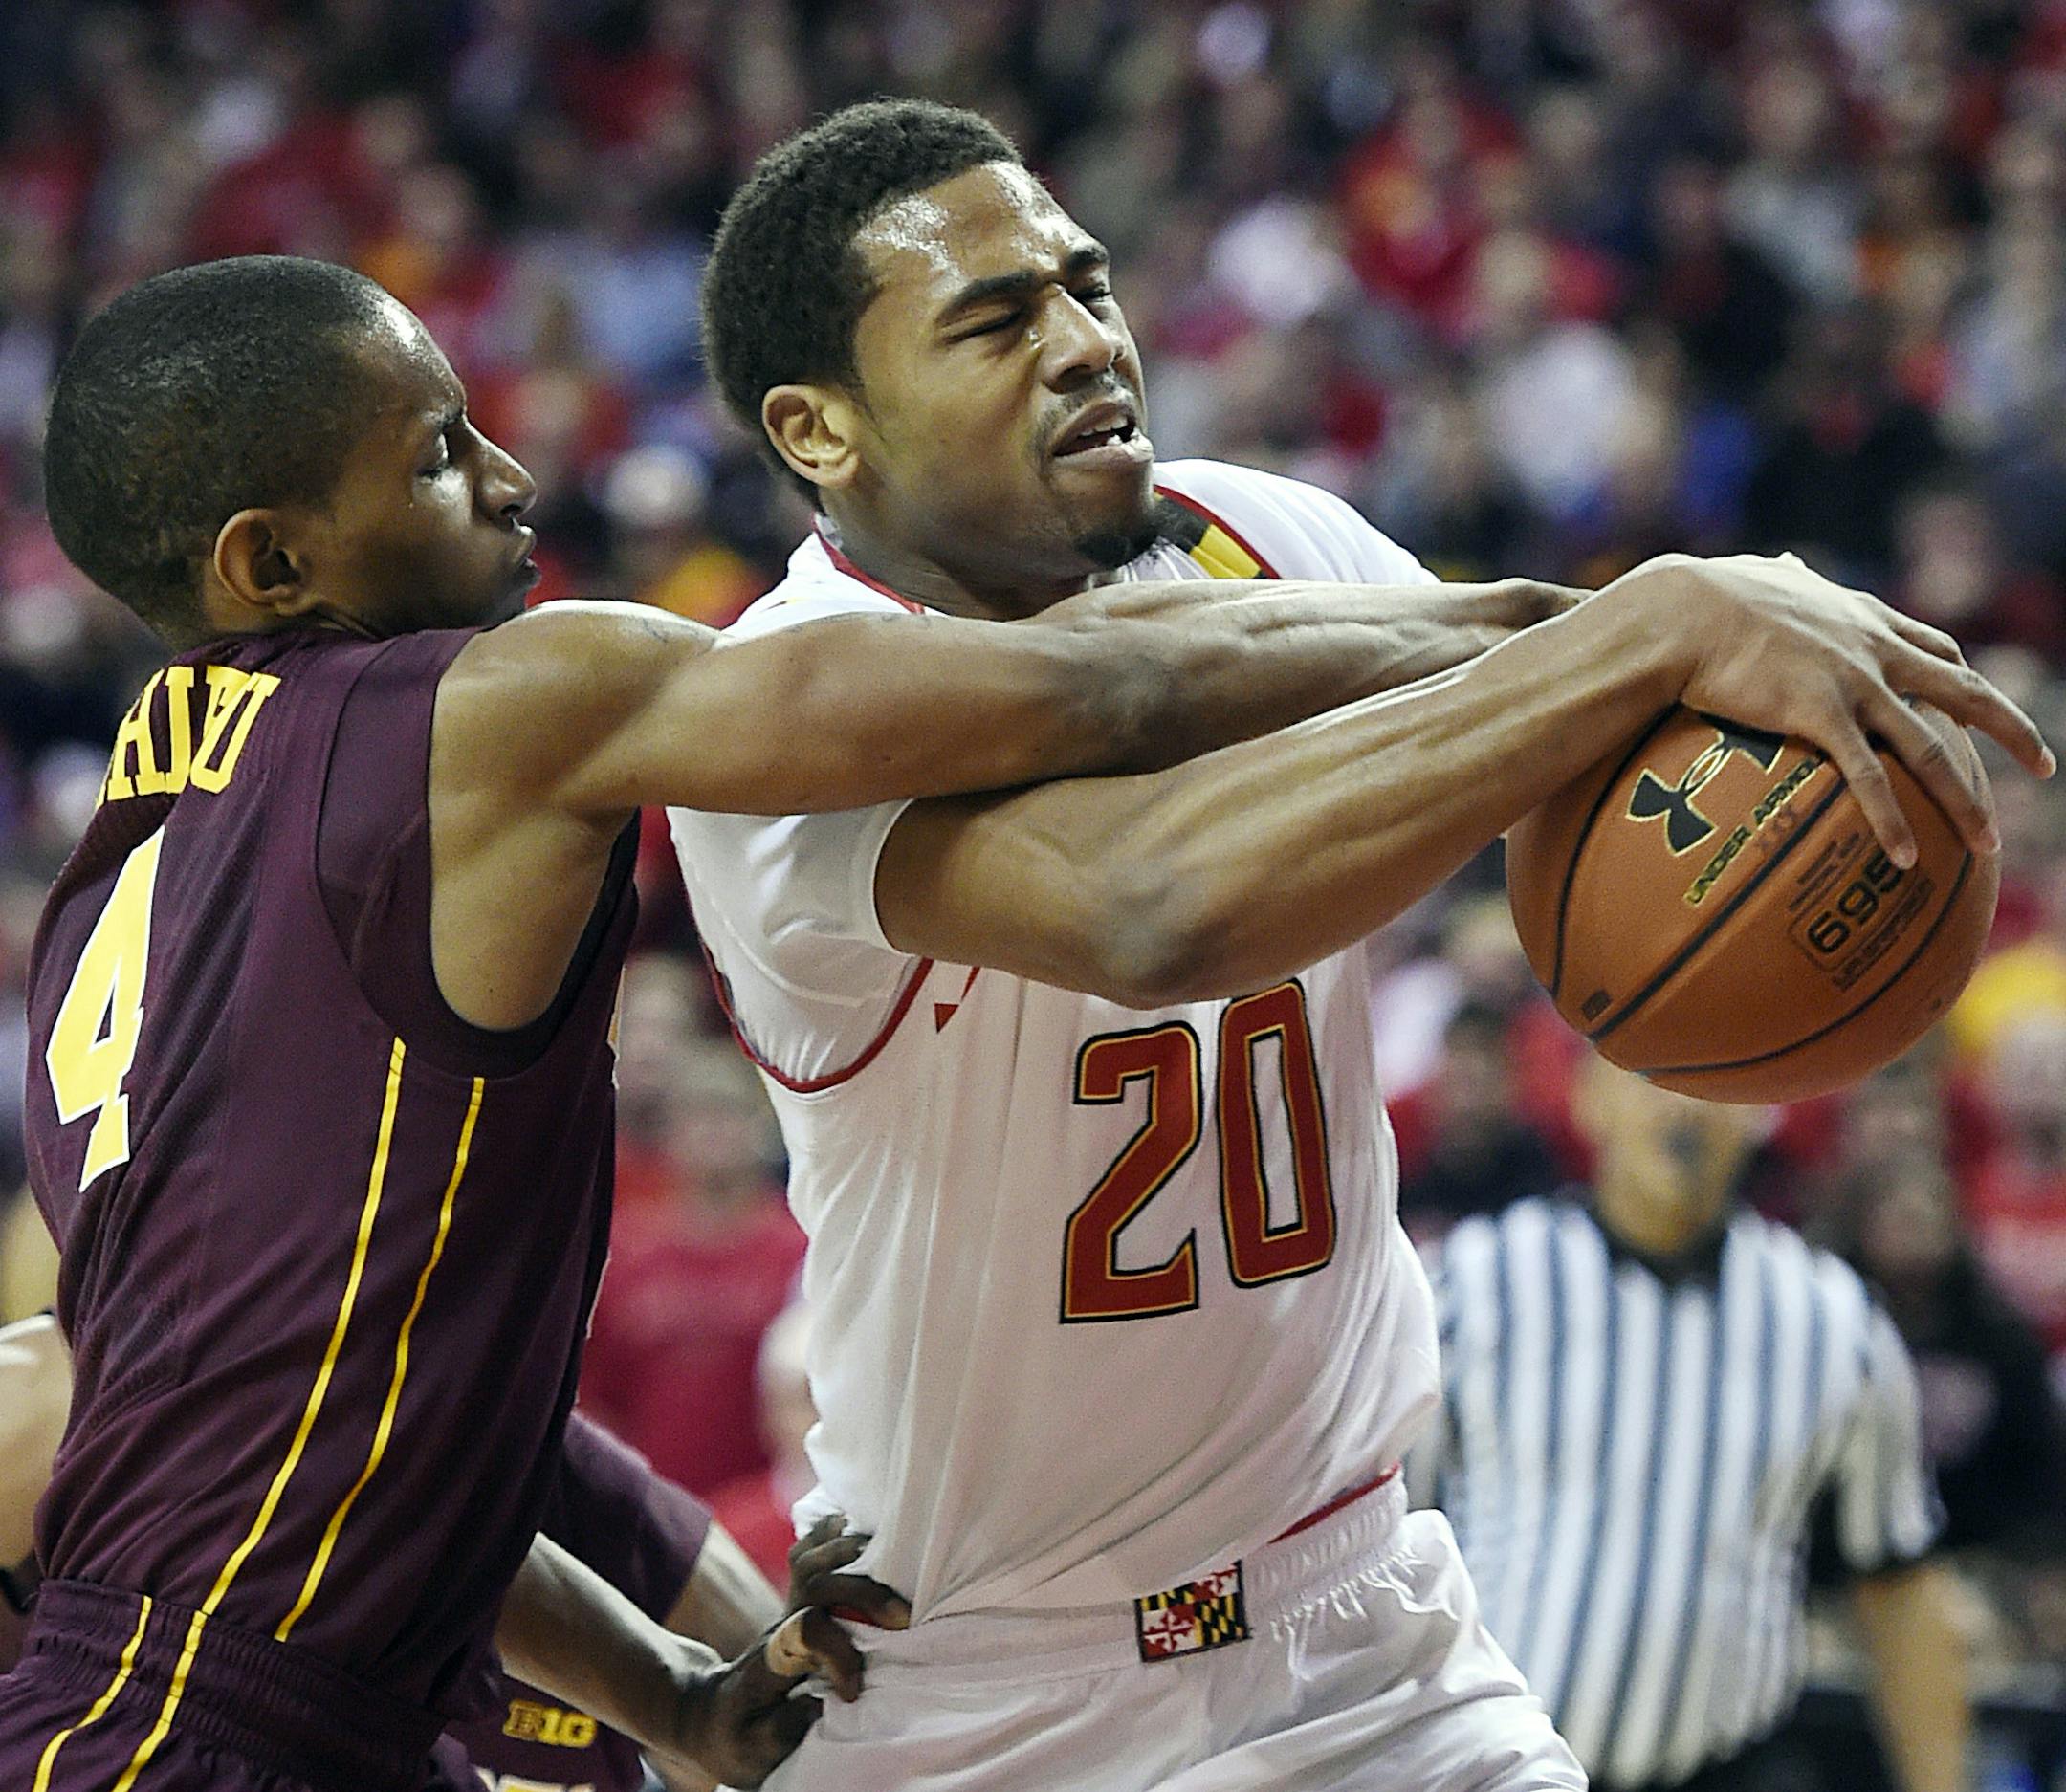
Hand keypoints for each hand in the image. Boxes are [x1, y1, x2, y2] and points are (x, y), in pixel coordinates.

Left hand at [658, 1518, 911, 1788]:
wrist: (706, 1712)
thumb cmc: (733, 1737)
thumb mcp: (750, 1750)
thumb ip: (783, 1729)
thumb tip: (821, 1703)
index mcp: (771, 1663)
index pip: (806, 1632)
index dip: (840, 1653)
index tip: (854, 1690)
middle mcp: (781, 1627)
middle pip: (816, 1585)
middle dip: (863, 1592)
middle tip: (903, 1615)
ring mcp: (787, 1609)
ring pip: (809, 1561)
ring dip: (849, 1551)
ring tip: (891, 1557)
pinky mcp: (795, 1603)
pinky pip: (807, 1554)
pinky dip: (830, 1533)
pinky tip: (853, 1524)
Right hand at [1607, 551, 2053, 866]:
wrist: (1685, 611)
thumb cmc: (1707, 594)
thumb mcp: (1762, 575)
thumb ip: (1783, 575)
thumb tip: (1780, 564)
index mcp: (1862, 618)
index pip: (1934, 647)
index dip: (1962, 679)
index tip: (1978, 708)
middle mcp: (1874, 649)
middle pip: (1964, 693)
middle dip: (2011, 732)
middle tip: (2042, 768)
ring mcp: (1854, 683)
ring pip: (1930, 748)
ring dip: (1963, 799)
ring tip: (1987, 843)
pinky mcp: (1821, 714)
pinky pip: (1868, 776)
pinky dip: (1891, 819)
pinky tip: (1906, 858)